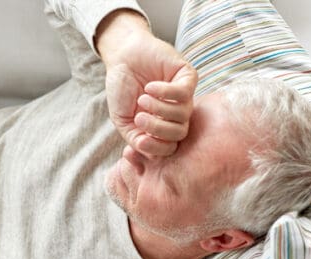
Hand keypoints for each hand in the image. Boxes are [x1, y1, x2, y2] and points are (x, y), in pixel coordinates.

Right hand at [97, 10, 197, 156]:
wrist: (122, 58)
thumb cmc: (122, 88)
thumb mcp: (122, 119)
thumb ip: (133, 137)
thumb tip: (145, 148)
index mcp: (162, 127)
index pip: (170, 147)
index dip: (156, 148)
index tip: (139, 141)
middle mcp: (176, 114)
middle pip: (179, 134)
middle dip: (157, 129)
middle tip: (139, 117)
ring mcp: (184, 97)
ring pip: (182, 114)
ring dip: (158, 108)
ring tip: (142, 98)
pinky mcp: (188, 78)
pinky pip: (184, 93)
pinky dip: (164, 92)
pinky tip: (150, 87)